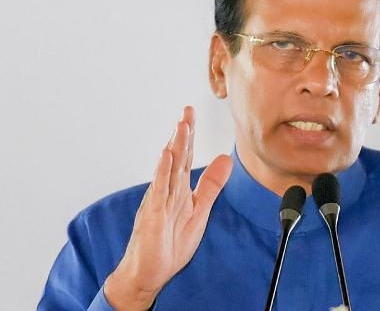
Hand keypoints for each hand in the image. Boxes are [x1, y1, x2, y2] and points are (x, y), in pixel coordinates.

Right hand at [104, 106, 231, 310]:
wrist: (149, 273)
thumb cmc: (170, 243)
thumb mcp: (199, 210)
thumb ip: (211, 185)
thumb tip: (226, 160)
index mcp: (178, 189)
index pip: (185, 157)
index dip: (190, 136)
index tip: (191, 114)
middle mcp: (167, 190)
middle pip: (177, 157)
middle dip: (183, 133)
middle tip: (187, 110)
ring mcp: (159, 201)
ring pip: (169, 168)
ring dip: (176, 146)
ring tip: (181, 125)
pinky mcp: (154, 215)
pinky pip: (159, 190)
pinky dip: (162, 171)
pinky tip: (166, 155)